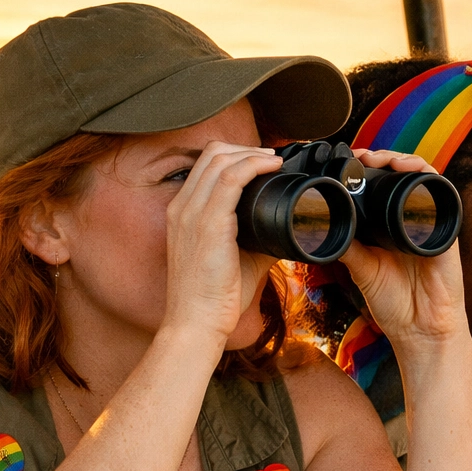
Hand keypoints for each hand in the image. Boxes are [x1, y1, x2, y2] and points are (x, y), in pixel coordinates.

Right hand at [162, 141, 281, 343]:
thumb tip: (289, 230)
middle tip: (272, 158)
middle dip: (246, 148)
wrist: (196, 322)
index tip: (262, 162)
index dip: (236, 155)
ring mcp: (191, 213)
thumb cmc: (213, 297)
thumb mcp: (234, 259)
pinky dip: (254, 166)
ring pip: (220, 160)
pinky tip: (272, 166)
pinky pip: (231, 179)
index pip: (205, 165)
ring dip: (253, 153)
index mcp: (183, 212)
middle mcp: (182, 206)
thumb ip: (257, 239)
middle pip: (212, 154)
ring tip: (275, 160)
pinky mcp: (208, 224)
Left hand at [337, 151, 470, 349]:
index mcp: (387, 227)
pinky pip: (440, 192)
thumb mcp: (362, 269)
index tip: (344, 162)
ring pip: (418, 176)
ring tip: (379, 158)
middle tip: (359, 155)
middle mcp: (409, 219)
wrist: (421, 329)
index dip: (363, 170)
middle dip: (379, 158)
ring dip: (400, 160)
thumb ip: (347, 245)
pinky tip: (408, 168)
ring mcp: (429, 221)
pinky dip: (425, 174)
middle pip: (398, 175)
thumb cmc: (395, 303)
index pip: (377, 187)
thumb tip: (320, 224)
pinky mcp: (446, 227)